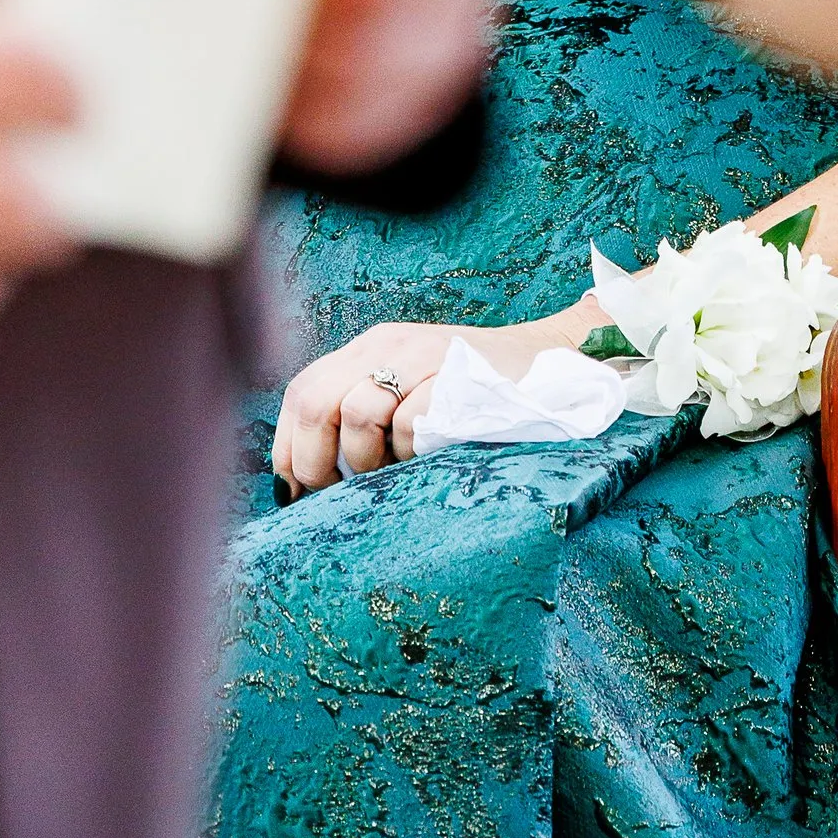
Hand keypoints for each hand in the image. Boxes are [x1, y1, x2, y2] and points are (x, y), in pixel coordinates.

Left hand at [271, 300, 597, 490]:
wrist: (548, 362)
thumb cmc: (471, 394)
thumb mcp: (407, 392)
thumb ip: (361, 417)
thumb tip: (301, 482)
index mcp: (370, 347)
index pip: (302, 390)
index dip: (290, 447)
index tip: (297, 491)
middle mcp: (390, 343)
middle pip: (317, 400)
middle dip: (315, 461)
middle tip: (334, 494)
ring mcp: (425, 356)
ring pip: (358, 412)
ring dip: (366, 459)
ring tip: (392, 470)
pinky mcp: (457, 376)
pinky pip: (411, 424)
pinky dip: (411, 453)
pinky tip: (430, 455)